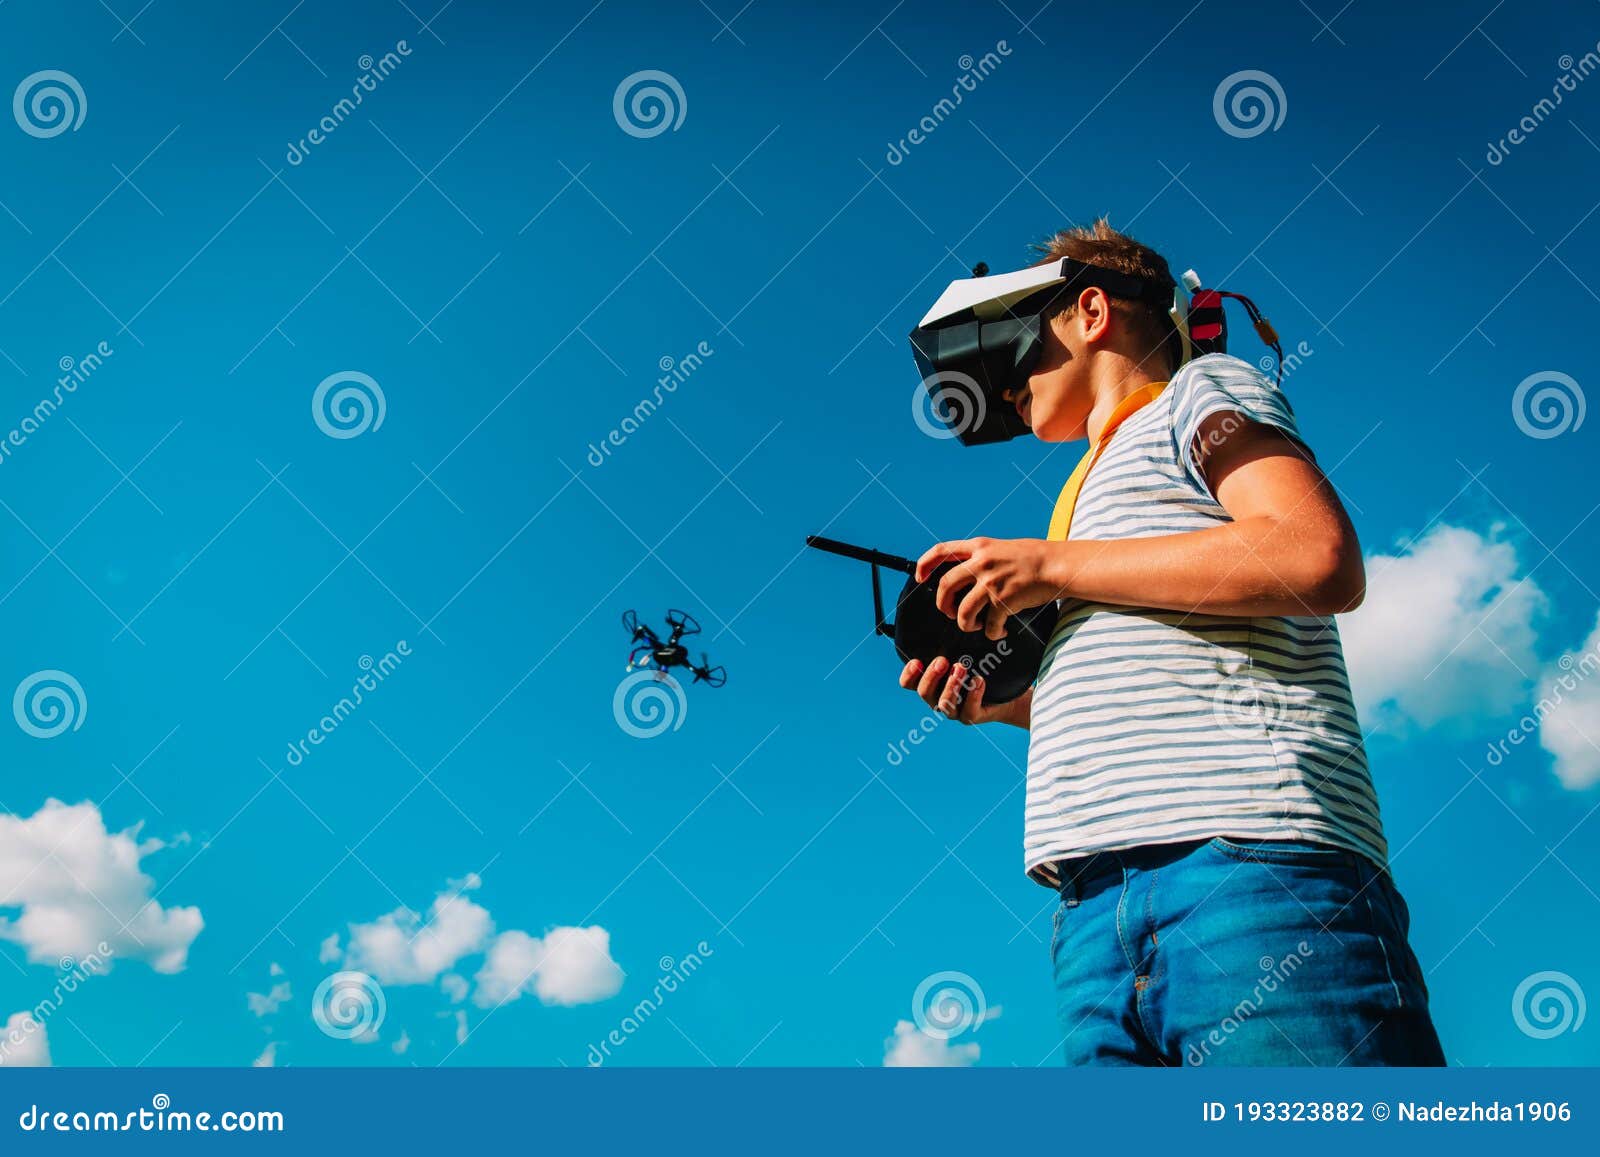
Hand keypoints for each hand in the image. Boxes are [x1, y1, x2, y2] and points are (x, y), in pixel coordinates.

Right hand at [899, 656, 1030, 726]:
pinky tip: (979, 680)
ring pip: (944, 704)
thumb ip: (950, 645)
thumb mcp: (963, 655)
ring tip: (961, 667)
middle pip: (924, 692)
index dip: (909, 674)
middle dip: (931, 676)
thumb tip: (945, 620)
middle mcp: (938, 698)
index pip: (909, 684)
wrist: (1006, 693)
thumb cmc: (979, 668)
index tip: (917, 661)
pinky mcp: (972, 716)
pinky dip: (973, 695)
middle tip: (942, 661)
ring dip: (951, 685)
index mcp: (931, 684)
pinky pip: (968, 712)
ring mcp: (954, 710)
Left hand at [915, 537, 1064, 639]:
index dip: (925, 564)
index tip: (920, 578)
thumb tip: (961, 574)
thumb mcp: (1001, 548)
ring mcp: (992, 581)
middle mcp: (981, 562)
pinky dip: (993, 633)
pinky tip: (1000, 632)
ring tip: (974, 626)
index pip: (941, 550)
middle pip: (945, 586)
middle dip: (943, 605)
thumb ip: (980, 557)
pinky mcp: (1004, 600)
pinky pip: (989, 625)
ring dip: (965, 623)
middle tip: (949, 612)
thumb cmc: (1032, 558)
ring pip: (963, 611)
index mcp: (979, 547)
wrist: (1057, 565)